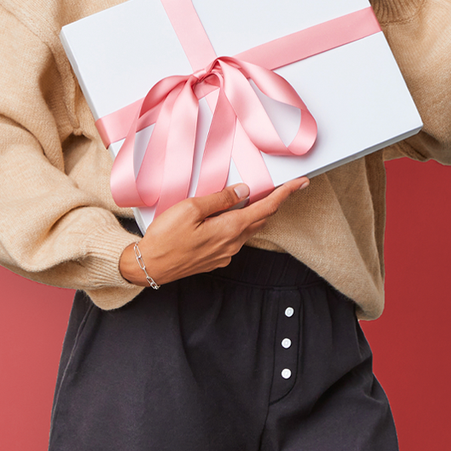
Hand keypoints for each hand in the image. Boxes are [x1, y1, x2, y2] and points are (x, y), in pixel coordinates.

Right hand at [119, 178, 308, 285]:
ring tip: (257, 198)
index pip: (266, 207)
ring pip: (248, 229)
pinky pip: (235, 238)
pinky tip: (229, 217)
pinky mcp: (216, 259)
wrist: (150, 266)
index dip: (285, 194)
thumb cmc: (166, 237)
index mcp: (230, 228)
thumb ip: (219, 199)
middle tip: (286, 187)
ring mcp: (225, 254)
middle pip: (261, 218)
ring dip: (256, 213)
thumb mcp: (190, 209)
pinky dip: (239, 224)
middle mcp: (233, 244)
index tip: (301, 183)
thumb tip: (243, 191)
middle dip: (275, 202)